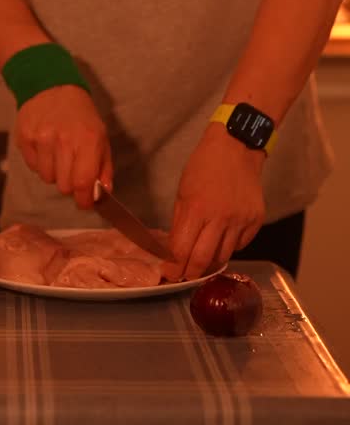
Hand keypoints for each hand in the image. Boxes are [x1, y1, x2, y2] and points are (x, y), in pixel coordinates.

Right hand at [15, 85, 112, 208]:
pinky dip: (40, 163)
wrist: (52, 88)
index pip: (83, 183)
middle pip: (64, 186)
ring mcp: (42, 139)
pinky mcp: (25, 137)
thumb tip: (102, 193)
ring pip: (47, 178)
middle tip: (72, 169)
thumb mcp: (101, 137)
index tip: (84, 202)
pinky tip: (45, 148)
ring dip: (54, 173)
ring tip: (58, 155)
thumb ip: (104, 167)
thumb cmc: (81, 116)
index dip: (84, 200)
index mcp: (87, 140)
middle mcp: (64, 140)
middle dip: (70, 184)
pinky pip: (33, 167)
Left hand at [167, 124, 265, 279]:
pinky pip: (240, 245)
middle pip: (204, 260)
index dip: (174, 267)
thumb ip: (180, 223)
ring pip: (224, 256)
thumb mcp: (183, 191)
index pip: (182, 249)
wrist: (236, 148)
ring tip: (201, 263)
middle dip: (191, 273)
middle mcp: (221, 218)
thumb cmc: (203, 166)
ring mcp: (241, 221)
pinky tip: (221, 241)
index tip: (168, 274)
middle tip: (184, 277)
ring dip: (210, 263)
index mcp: (197, 208)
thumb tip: (175, 251)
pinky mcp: (256, 221)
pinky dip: (228, 248)